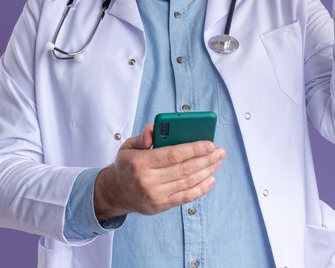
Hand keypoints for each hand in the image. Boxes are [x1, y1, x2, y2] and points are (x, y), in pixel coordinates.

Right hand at [93, 124, 225, 220]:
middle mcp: (148, 180)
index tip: (210, 143)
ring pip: (188, 183)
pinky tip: (211, 179)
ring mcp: (155, 195)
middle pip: (185, 169)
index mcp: (141, 162)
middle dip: (206, 159)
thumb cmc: (126, 165)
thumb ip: (143, 137)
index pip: (173, 154)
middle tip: (220, 152)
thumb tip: (153, 129)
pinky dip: (201, 189)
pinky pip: (186, 197)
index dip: (194, 149)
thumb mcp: (128, 146)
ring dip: (207, 172)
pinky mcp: (161, 206)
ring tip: (218, 162)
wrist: (114, 192)